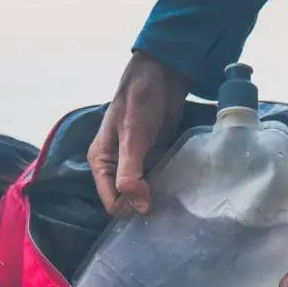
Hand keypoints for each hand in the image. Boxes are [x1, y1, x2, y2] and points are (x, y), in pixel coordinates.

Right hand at [88, 51, 190, 215]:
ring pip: (147, 193)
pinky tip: (184, 189)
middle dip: (146, 207)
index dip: (130, 209)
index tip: (153, 210)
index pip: (112, 202)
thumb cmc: (139, 101)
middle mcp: (117, 167)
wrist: (162, 74)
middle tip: (170, 212)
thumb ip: (130, 174)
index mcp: (102, 163)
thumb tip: (139, 208)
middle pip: (129, 201)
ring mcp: (138, 163)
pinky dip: (170, 185)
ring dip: (160, 198)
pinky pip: (161, 180)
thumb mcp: (131, 139)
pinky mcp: (156, 157)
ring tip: (179, 203)